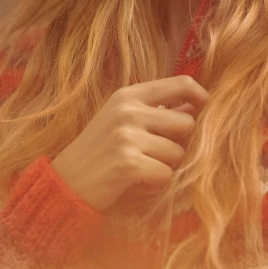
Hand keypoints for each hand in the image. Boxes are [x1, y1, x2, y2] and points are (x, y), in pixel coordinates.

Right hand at [50, 76, 208, 211]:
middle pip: (187, 124)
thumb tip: (196, 107)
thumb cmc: (98, 152)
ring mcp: (127, 136)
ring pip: (178, 153)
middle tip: (156, 153)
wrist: (63, 185)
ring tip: (141, 168)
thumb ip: (156, 112)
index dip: (200, 96)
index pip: (181, 84)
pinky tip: (136, 182)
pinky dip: (156, 184)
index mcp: (129, 95)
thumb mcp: (122, 121)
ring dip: (166, 166)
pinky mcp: (128, 164)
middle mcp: (128, 111)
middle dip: (178, 144)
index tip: (204, 108)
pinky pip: (166, 174)